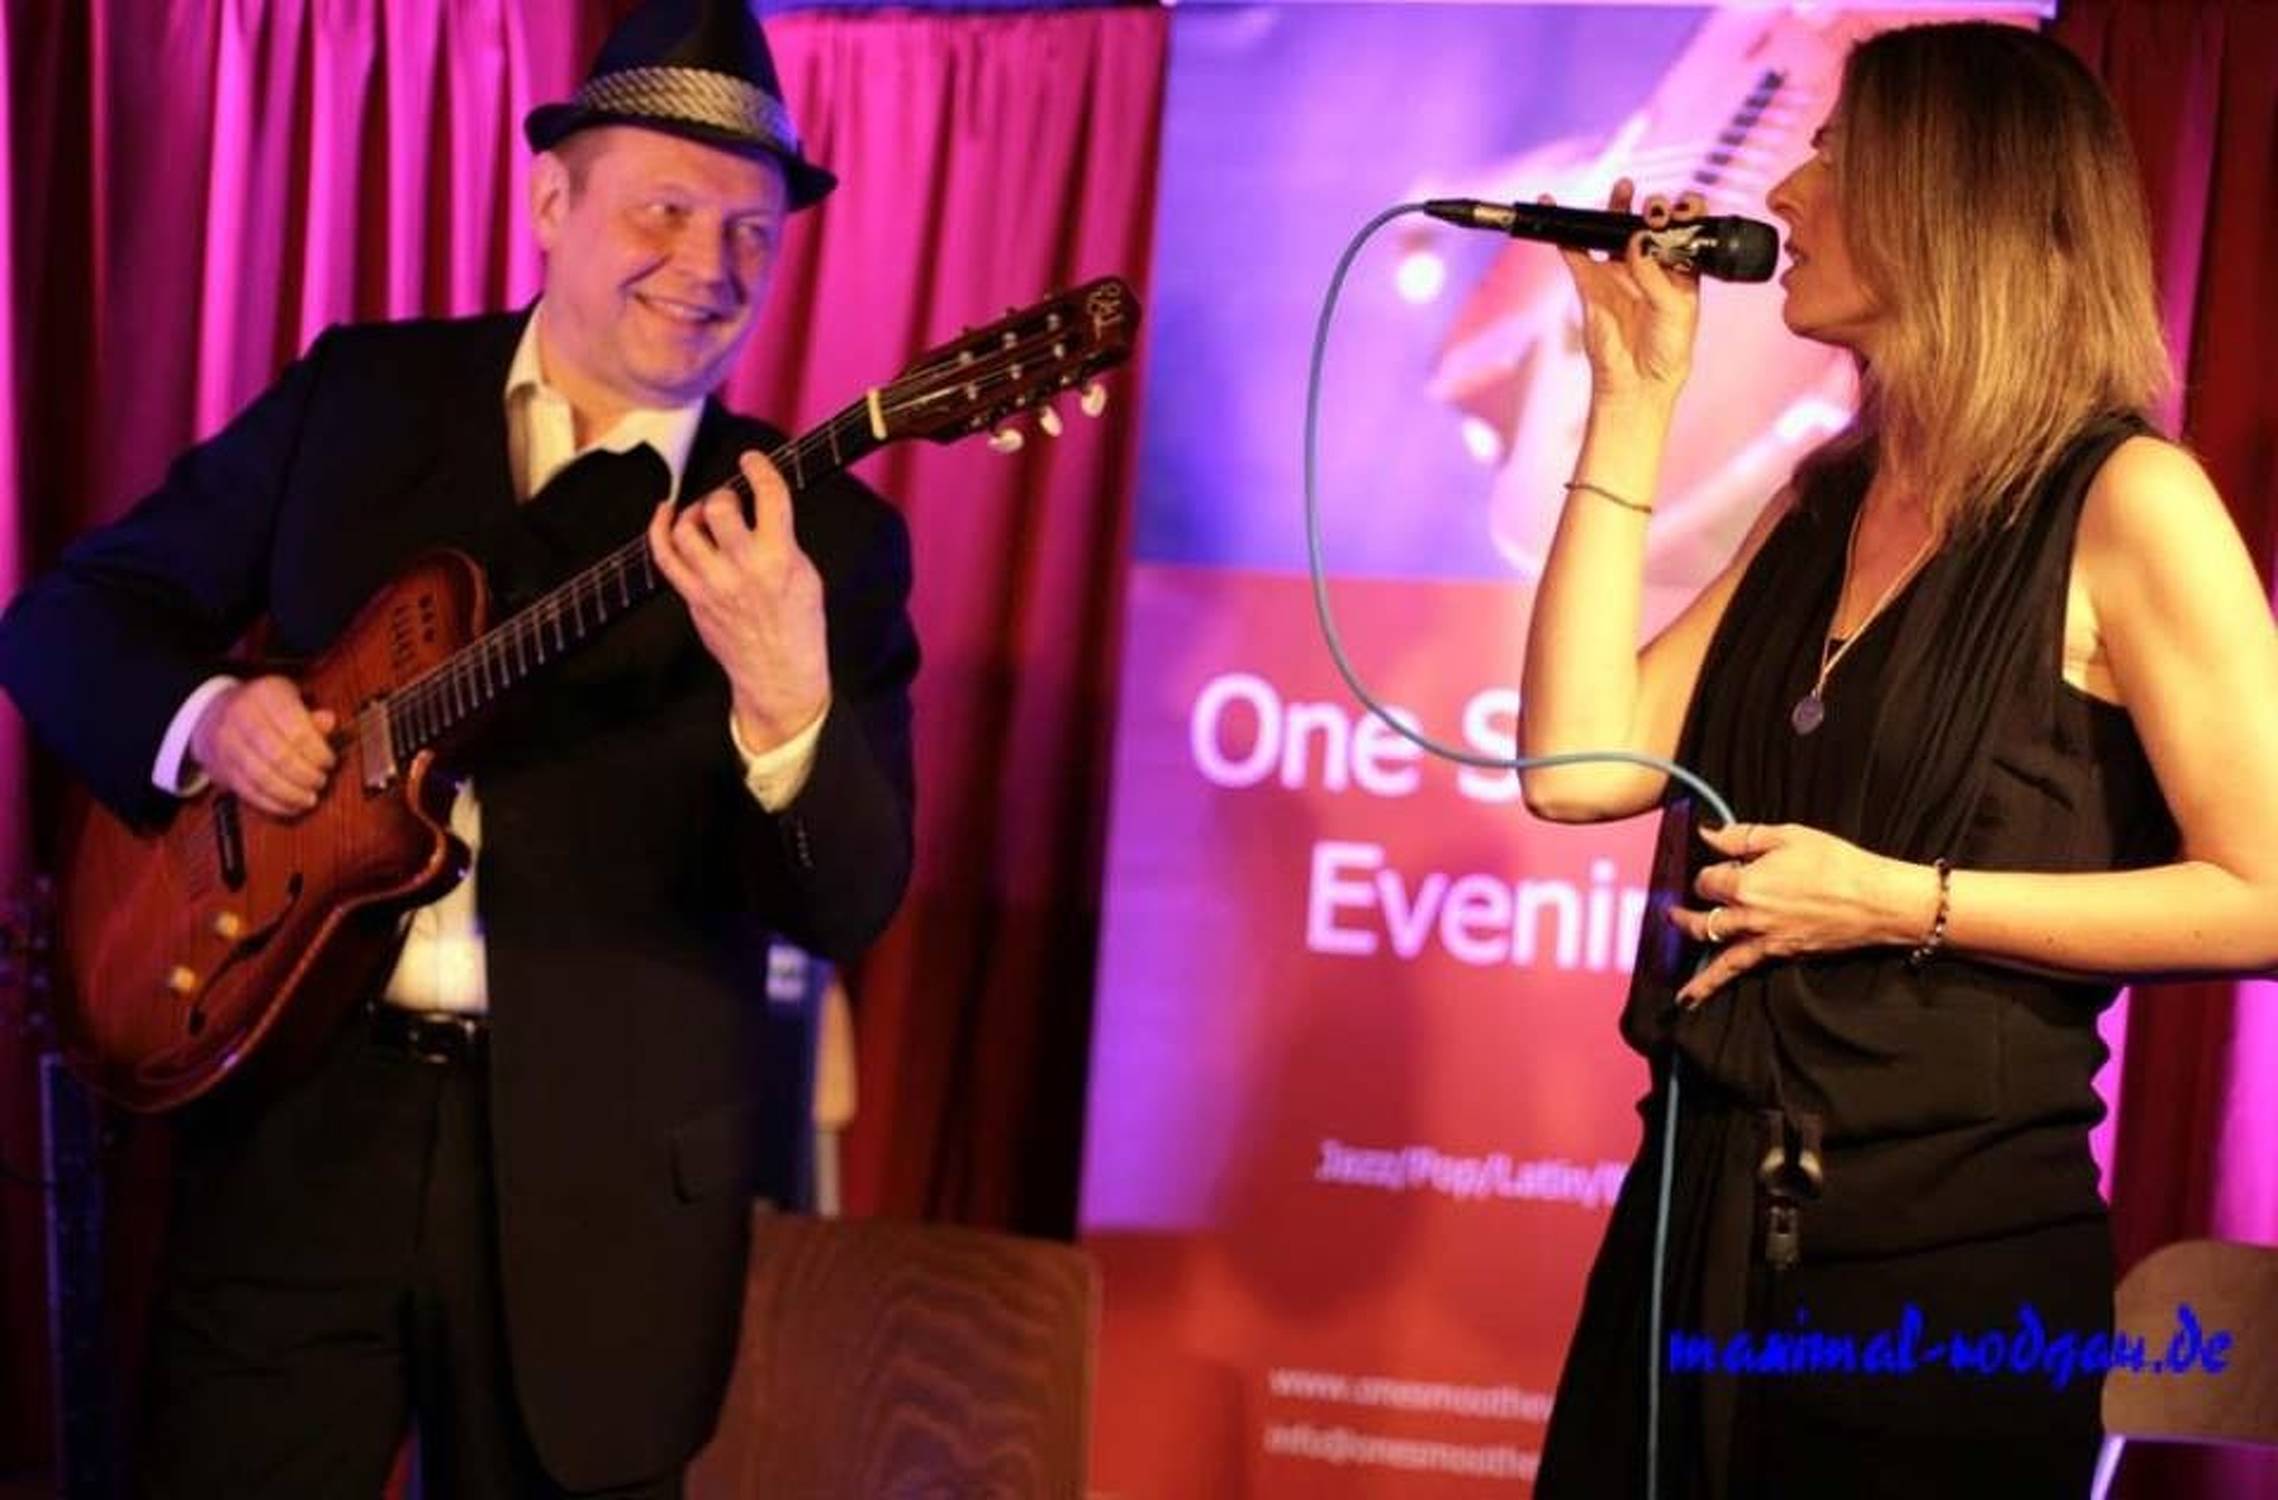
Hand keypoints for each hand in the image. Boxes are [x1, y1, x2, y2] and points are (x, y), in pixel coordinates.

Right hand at [189, 675, 337, 817]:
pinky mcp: (222, 770)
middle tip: (320, 781)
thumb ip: (310, 714)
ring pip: (263, 778)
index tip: (329, 761)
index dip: (318, 752)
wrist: (212, 714)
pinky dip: (275, 804)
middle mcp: (241, 718)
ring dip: (292, 794)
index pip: (297, 730)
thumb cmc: (263, 708)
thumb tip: (329, 722)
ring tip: (310, 798)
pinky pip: (250, 792)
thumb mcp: (288, 698)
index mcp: (265, 695)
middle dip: (306, 775)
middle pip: (280, 757)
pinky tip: (292, 806)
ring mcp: (228, 745)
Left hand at [647, 451, 830, 750]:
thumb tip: (760, 508)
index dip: (760, 467)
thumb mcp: (806, 574)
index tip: (753, 460)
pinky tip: (665, 514)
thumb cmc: (798, 626)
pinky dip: (659, 529)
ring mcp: (713, 584)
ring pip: (686, 529)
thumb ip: (783, 539)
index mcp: (781, 559)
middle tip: (731, 501)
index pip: (769, 496)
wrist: (779, 673)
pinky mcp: (693, 597)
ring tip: (706, 516)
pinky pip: (663, 555)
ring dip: (695, 512)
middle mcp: (744, 569)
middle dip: (723, 495)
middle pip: (718, 508)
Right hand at [1551, 180, 1704, 403]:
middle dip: (1654, 209)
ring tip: (1624, 187)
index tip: (1685, 205)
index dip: (1687, 212)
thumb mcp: (1674, 310)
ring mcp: (1619, 271)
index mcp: (1681, 268)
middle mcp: (1651, 265)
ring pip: (1615, 230)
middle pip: (1650, 223)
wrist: (1638, 380)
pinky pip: (1574, 250)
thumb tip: (1638, 240)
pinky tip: (1553, 203)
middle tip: (1653, 208)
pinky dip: (1564, 229)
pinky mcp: (1591, 282)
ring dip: (1619, 205)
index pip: (1686, 229)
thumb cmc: (1668, 348)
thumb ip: (1656, 274)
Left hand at [1668, 820, 1937, 1006]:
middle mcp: (1748, 916)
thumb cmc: (1838, 864)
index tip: (1712, 866)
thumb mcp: (1788, 836)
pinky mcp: (1780, 955)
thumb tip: (1707, 832)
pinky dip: (1711, 985)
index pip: (1707, 880)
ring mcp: (1763, 939)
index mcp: (1746, 884)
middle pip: (1704, 916)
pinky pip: (1737, 970)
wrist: (1877, 901)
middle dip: (1684, 913)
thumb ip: (1742, 836)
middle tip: (1670, 911)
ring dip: (1689, 949)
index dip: (1706, 872)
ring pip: (1715, 948)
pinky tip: (1690, 999)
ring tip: (1670, 947)